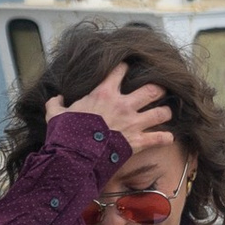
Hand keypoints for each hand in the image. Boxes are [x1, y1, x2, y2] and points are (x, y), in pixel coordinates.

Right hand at [47, 65, 174, 163]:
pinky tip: (168, 137)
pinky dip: (165, 138)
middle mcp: (123, 105)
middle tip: (160, 89)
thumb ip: (56, 104)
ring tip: (166, 112)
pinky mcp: (137, 142)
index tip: (127, 67)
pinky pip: (159, 138)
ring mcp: (133, 123)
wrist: (74, 157)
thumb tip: (56, 98)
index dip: (124, 67)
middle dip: (159, 88)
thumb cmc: (65, 134)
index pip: (119, 70)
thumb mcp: (56, 115)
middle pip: (151, 89)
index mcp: (103, 94)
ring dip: (166, 112)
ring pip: (161, 112)